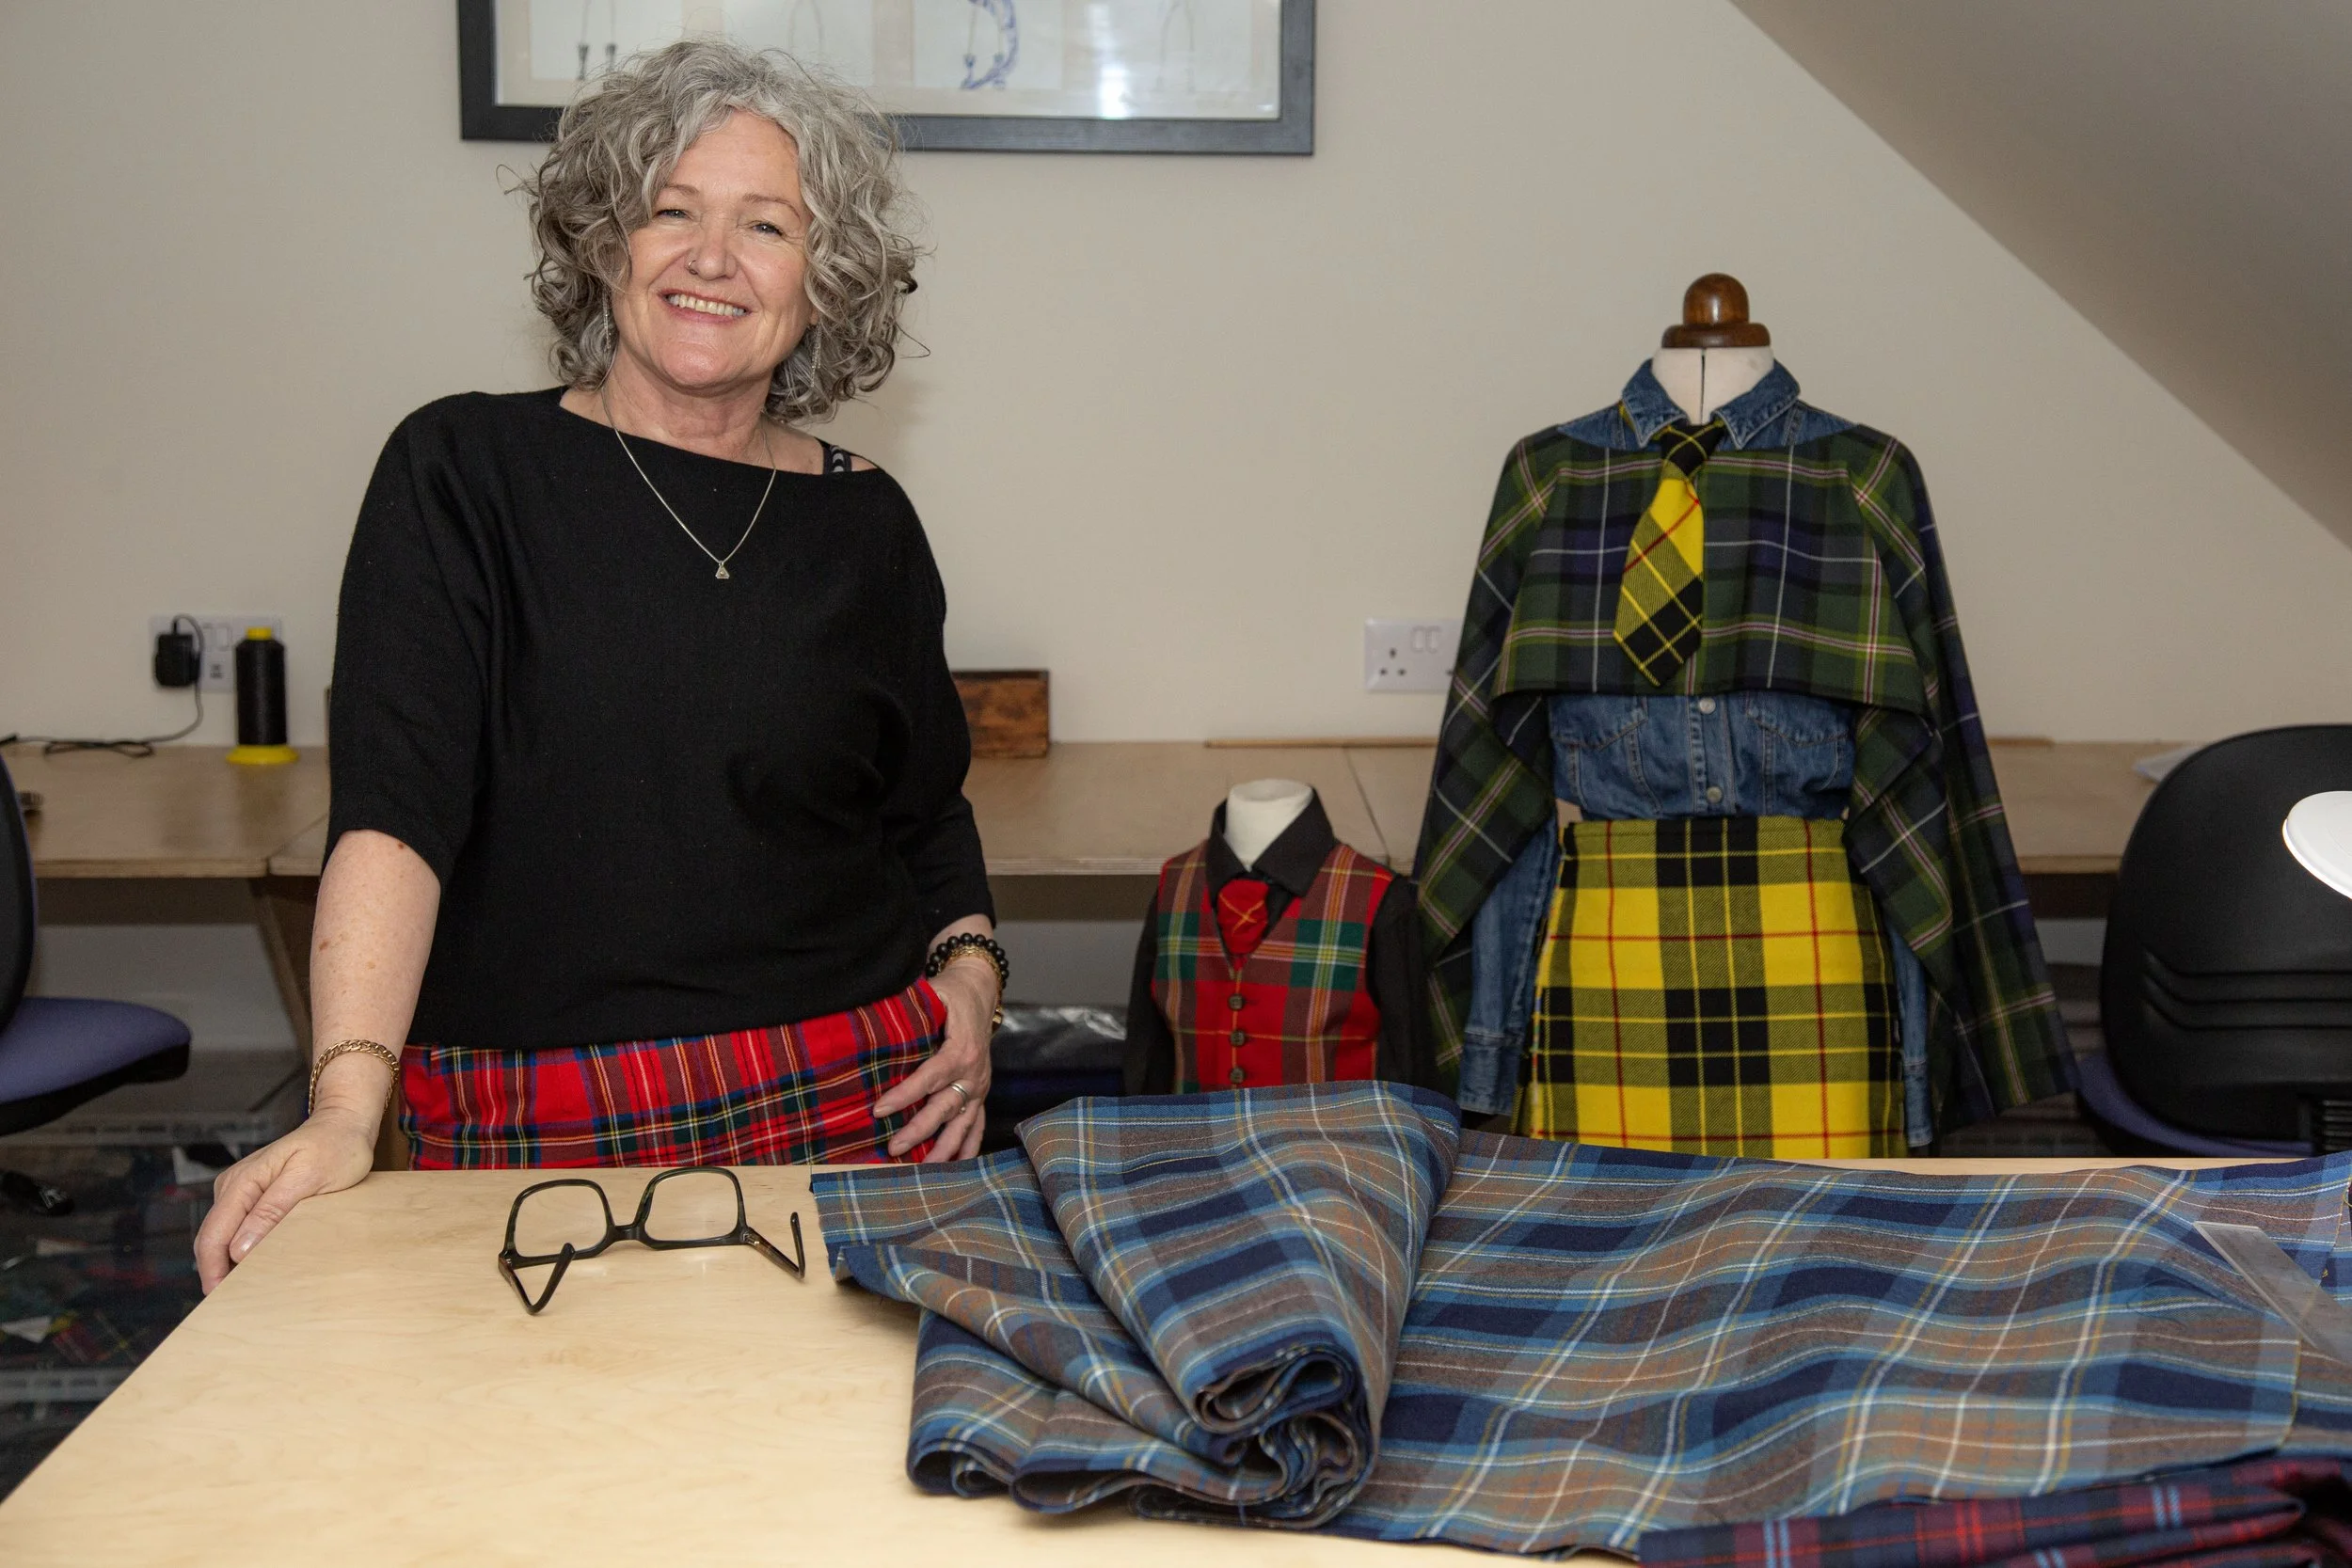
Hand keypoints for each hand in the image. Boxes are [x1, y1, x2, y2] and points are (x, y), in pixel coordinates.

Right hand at [193, 1059, 385, 1290]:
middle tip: (234, 1307)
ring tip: (247, 1294)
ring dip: (229, 1265)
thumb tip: (240, 1249)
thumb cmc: (334, 1149)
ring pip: (223, 1237)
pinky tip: (257, 1269)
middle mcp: (233, 1187)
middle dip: (216, 1274)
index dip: (212, 1272)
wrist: (344, 1125)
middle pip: (212, 1240)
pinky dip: (242, 1251)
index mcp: (242, 1182)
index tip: (221, 1301)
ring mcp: (240, 1191)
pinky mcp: (252, 1196)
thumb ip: (273, 1211)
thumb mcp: (309, 1179)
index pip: (213, 1236)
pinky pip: (238, 1229)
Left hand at [874, 956, 996, 1161]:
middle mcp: (974, 1073)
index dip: (905, 1095)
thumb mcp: (935, 994)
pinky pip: (977, 1125)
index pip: (930, 1077)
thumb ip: (913, 1009)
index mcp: (961, 1050)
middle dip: (920, 1130)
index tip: (878, 1110)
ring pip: (963, 1123)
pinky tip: (957, 1168)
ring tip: (923, 1172)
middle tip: (893, 1149)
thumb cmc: (952, 994)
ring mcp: (980, 1086)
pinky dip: (968, 1147)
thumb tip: (876, 1018)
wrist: (980, 992)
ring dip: (945, 1149)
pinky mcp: (981, 1093)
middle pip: (945, 1107)